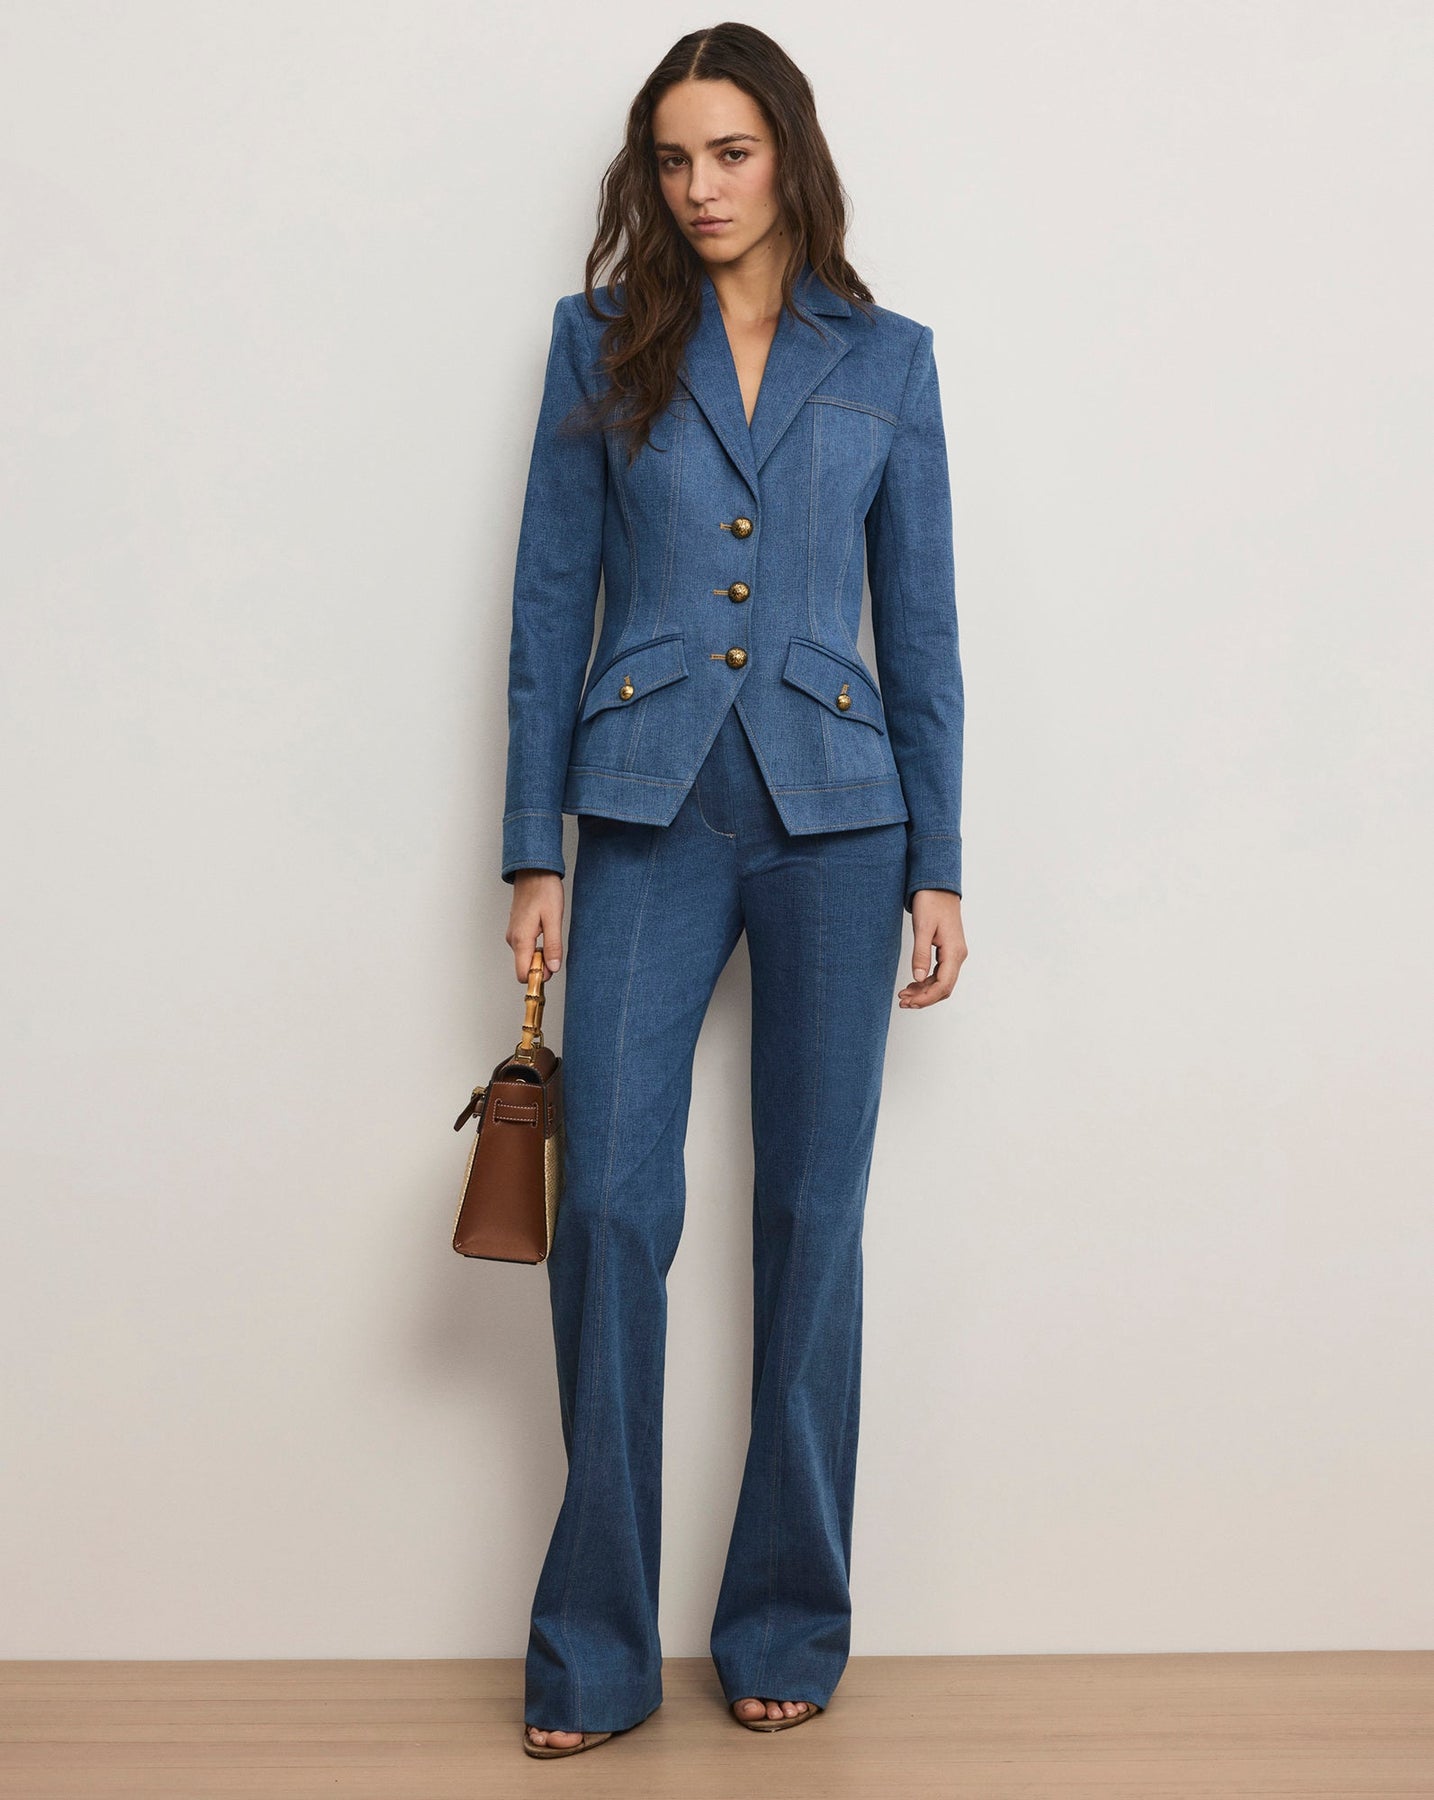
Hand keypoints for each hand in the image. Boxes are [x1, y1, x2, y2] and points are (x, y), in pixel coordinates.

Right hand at [506, 870, 564, 982]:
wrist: (534, 871)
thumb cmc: (544, 891)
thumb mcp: (554, 919)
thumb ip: (553, 946)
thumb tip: (553, 968)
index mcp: (521, 940)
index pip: (523, 975)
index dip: (538, 976)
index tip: (552, 968)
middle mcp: (513, 940)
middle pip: (525, 967)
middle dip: (542, 965)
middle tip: (556, 948)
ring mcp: (514, 934)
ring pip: (526, 956)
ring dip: (540, 954)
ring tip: (552, 934)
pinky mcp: (517, 929)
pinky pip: (526, 947)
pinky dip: (537, 946)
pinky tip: (546, 930)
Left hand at [897, 890, 965, 1008]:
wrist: (938, 886)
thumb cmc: (931, 902)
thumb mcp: (922, 928)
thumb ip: (921, 954)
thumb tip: (918, 978)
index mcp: (954, 951)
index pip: (944, 985)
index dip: (926, 998)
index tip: (909, 1002)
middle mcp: (958, 955)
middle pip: (944, 988)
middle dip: (924, 998)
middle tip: (903, 1001)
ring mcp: (954, 953)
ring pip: (941, 982)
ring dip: (924, 991)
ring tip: (904, 994)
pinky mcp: (948, 950)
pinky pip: (940, 973)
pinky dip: (926, 981)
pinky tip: (913, 983)